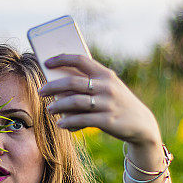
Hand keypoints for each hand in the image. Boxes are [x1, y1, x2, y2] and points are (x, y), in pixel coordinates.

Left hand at [37, 54, 161, 145]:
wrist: (141, 124)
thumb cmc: (117, 103)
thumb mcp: (108, 88)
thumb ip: (88, 85)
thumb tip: (58, 90)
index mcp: (105, 74)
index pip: (80, 60)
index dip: (61, 59)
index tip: (46, 62)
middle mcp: (106, 86)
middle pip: (72, 82)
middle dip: (53, 86)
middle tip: (41, 91)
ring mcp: (107, 103)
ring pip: (75, 101)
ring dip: (58, 105)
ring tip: (49, 109)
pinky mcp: (108, 120)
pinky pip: (82, 120)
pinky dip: (69, 122)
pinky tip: (61, 124)